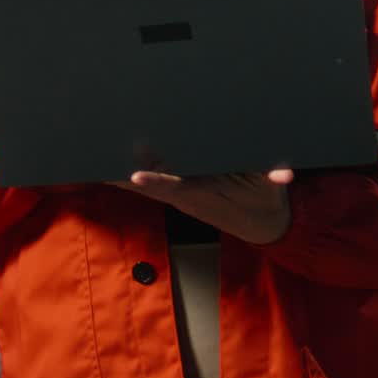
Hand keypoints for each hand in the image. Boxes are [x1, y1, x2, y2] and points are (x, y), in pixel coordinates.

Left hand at [109, 166, 293, 244]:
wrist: (264, 222)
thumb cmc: (264, 199)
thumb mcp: (270, 187)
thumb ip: (273, 176)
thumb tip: (284, 174)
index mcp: (204, 194)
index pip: (177, 187)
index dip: (157, 183)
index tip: (136, 176)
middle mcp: (186, 195)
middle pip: (148, 185)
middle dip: (121, 174)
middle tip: (94, 158)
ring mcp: (182, 194)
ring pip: (145, 183)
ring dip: (120, 173)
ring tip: (93, 155)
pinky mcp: (182, 190)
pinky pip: (154, 179)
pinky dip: (133, 173)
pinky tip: (113, 163)